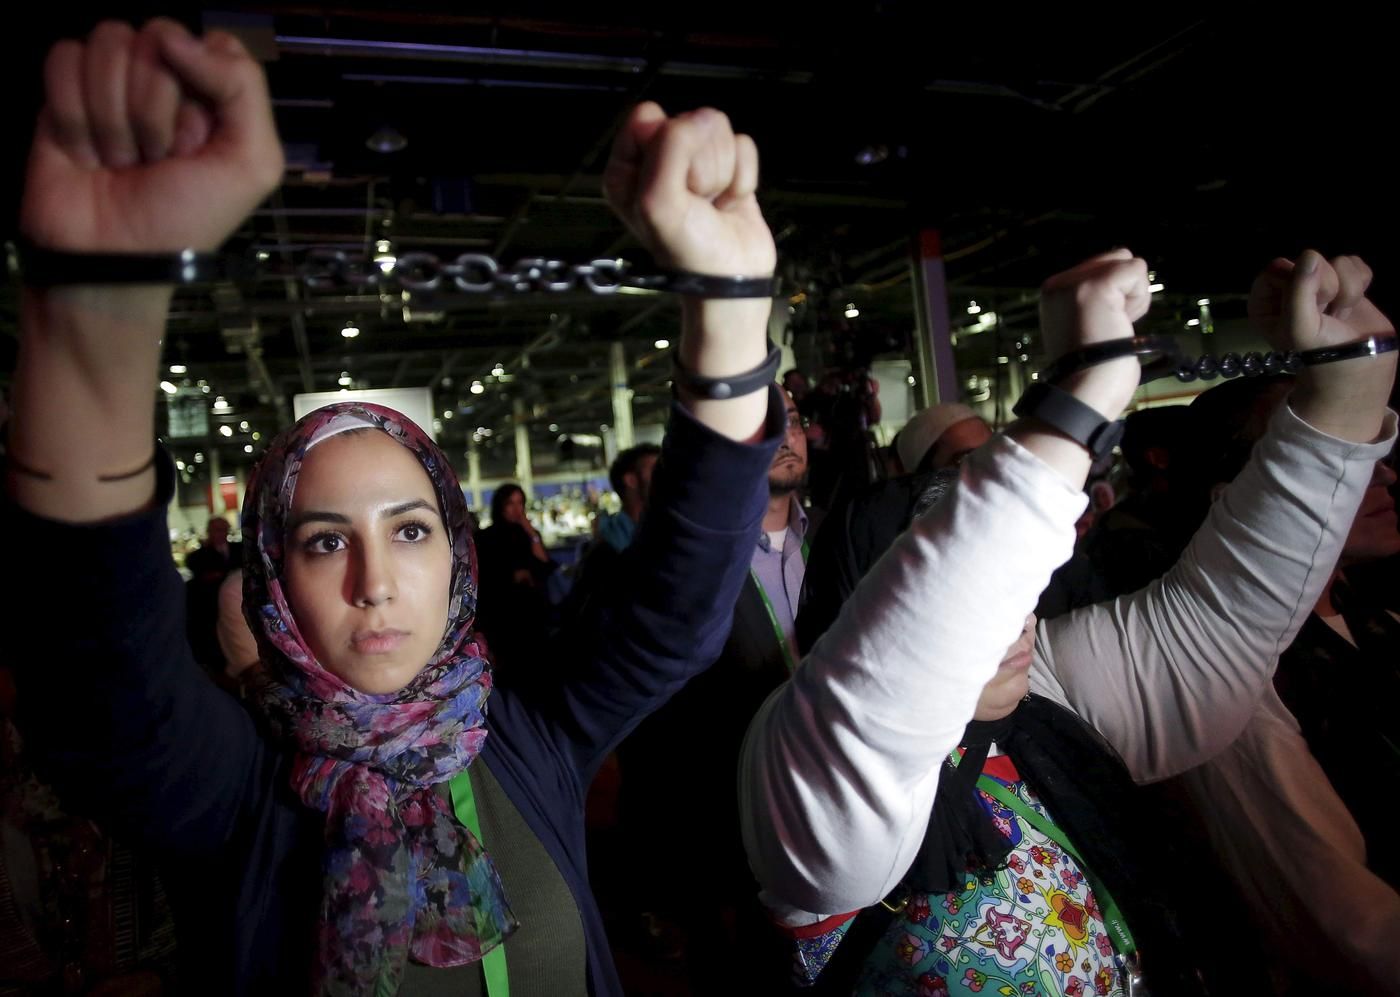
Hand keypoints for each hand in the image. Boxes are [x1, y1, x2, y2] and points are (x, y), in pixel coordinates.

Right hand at [21, 18, 282, 253]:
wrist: (115, 256)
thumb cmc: (187, 218)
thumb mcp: (251, 164)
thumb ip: (243, 88)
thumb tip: (177, 37)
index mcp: (216, 97)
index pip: (212, 42)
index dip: (204, 83)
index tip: (198, 138)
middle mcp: (166, 83)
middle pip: (158, 36)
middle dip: (156, 107)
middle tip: (155, 159)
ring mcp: (113, 84)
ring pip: (109, 41)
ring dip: (115, 114)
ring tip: (120, 160)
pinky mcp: (63, 93)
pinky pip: (64, 58)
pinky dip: (75, 112)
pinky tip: (84, 152)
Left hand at [603, 102, 775, 277]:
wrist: (730, 281)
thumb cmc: (686, 249)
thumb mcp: (659, 200)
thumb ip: (669, 148)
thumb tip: (700, 119)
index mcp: (628, 167)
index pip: (649, 116)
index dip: (668, 144)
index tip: (674, 181)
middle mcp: (658, 161)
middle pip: (689, 122)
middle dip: (701, 162)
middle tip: (697, 199)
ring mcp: (695, 164)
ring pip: (718, 131)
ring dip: (723, 171)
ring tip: (713, 203)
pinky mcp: (728, 168)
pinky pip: (743, 146)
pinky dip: (743, 177)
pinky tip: (730, 203)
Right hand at [1038, 249, 1151, 419]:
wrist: (1085, 393)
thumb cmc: (1093, 370)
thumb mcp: (1089, 325)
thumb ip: (1099, 300)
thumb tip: (1127, 275)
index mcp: (1053, 294)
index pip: (1101, 267)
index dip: (1116, 295)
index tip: (1102, 327)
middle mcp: (1058, 284)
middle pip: (1115, 258)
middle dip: (1125, 291)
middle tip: (1111, 325)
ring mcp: (1074, 283)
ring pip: (1127, 262)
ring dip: (1133, 295)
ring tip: (1115, 325)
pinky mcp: (1095, 286)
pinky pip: (1136, 270)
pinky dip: (1139, 298)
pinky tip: (1123, 322)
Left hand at [1248, 251, 1394, 353]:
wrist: (1359, 368)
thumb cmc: (1321, 354)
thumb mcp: (1300, 327)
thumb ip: (1299, 292)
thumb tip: (1310, 256)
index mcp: (1265, 300)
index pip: (1277, 268)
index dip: (1299, 283)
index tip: (1311, 306)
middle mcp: (1288, 289)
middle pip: (1310, 260)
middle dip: (1327, 287)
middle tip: (1326, 315)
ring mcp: (1319, 284)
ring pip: (1337, 261)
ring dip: (1346, 290)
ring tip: (1339, 315)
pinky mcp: (1345, 283)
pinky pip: (1355, 264)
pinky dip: (1361, 285)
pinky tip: (1353, 306)